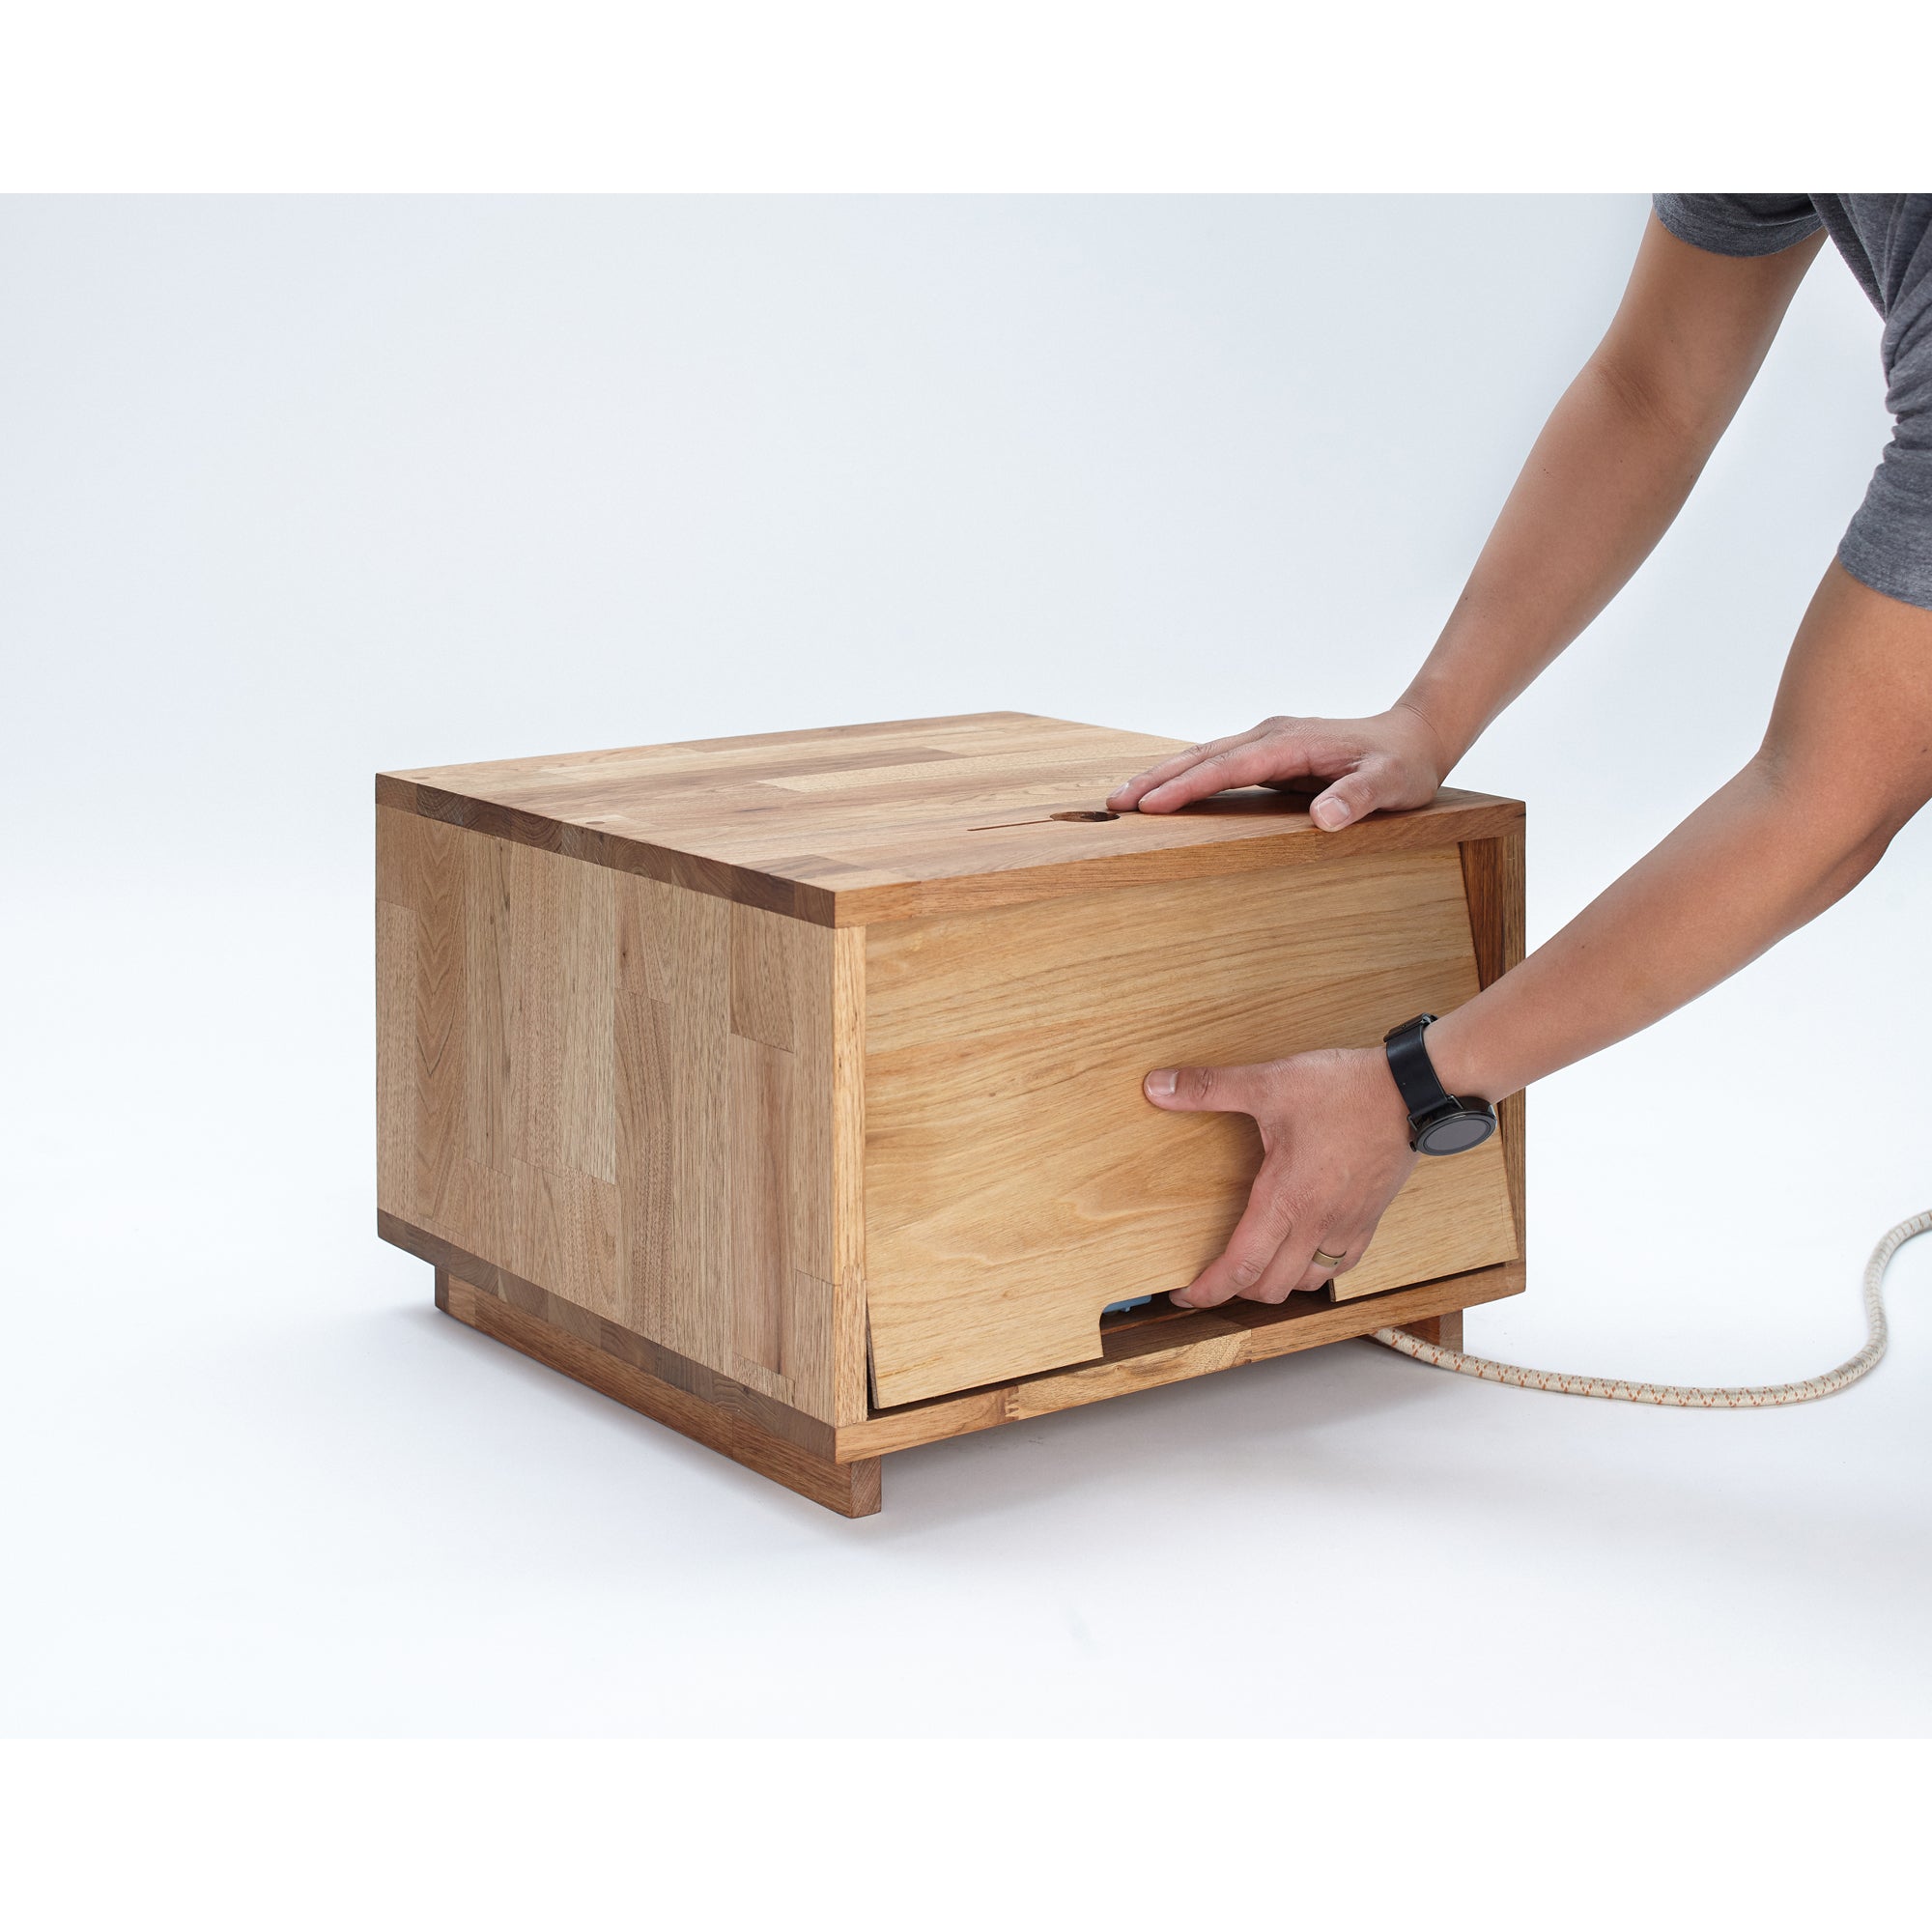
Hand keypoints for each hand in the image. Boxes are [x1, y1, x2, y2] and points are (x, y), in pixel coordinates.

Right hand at [1107, 703, 1451, 826]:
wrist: (1414, 737)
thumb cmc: (1403, 765)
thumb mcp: (1392, 784)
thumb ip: (1358, 798)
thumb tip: (1324, 818)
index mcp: (1291, 742)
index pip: (1228, 766)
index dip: (1187, 787)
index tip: (1151, 805)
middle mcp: (1271, 734)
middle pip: (1202, 756)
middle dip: (1155, 779)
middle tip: (1114, 803)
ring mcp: (1266, 741)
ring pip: (1202, 757)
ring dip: (1161, 777)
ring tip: (1123, 799)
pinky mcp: (1267, 753)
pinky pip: (1216, 764)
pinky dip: (1183, 777)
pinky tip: (1163, 793)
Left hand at [1143, 1046, 1418, 1306]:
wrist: (1412, 1090)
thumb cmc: (1344, 1089)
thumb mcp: (1269, 1083)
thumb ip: (1208, 1088)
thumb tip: (1156, 1086)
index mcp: (1287, 1200)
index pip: (1241, 1267)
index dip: (1208, 1290)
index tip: (1184, 1295)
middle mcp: (1318, 1224)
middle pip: (1271, 1287)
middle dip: (1236, 1291)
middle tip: (1212, 1279)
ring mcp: (1349, 1225)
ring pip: (1307, 1282)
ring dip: (1277, 1284)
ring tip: (1254, 1268)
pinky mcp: (1371, 1218)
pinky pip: (1342, 1266)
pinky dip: (1316, 1270)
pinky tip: (1305, 1253)